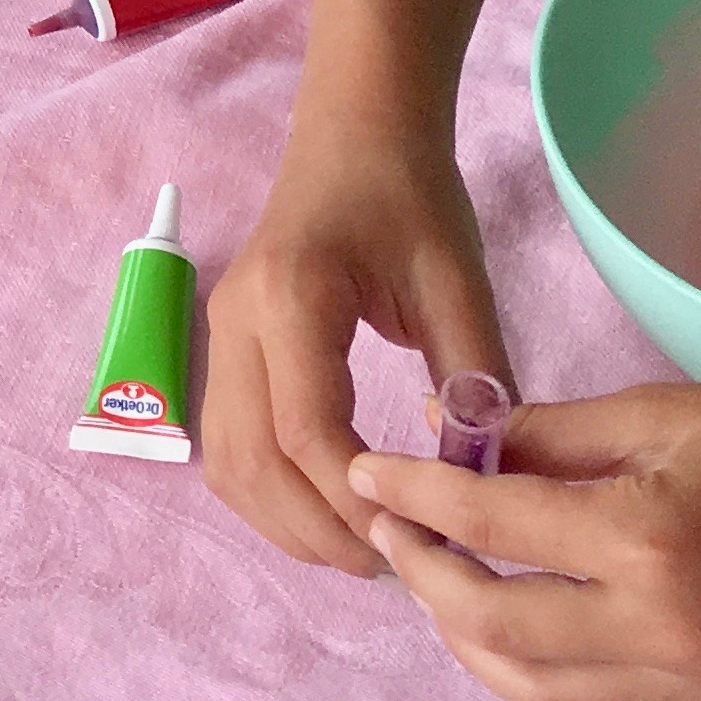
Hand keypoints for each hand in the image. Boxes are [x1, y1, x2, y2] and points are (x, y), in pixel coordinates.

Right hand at [202, 125, 507, 574]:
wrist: (354, 132)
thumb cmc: (410, 198)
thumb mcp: (457, 282)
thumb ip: (471, 382)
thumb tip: (481, 486)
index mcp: (291, 298)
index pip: (306, 430)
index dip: (358, 501)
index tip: (423, 537)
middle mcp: (235, 322)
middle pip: (252, 462)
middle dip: (320, 531)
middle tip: (395, 568)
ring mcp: (219, 336)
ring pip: (228, 464)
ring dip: (287, 523)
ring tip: (364, 549)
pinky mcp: (224, 349)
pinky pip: (227, 444)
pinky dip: (267, 495)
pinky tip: (324, 509)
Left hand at [349, 387, 700, 700]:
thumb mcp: (662, 416)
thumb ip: (552, 432)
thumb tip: (449, 434)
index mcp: (643, 540)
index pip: (490, 522)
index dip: (414, 493)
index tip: (366, 474)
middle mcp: (657, 631)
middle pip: (494, 624)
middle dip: (423, 574)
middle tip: (388, 529)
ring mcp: (680, 689)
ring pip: (532, 690)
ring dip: (464, 638)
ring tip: (433, 581)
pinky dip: (531, 673)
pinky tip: (511, 626)